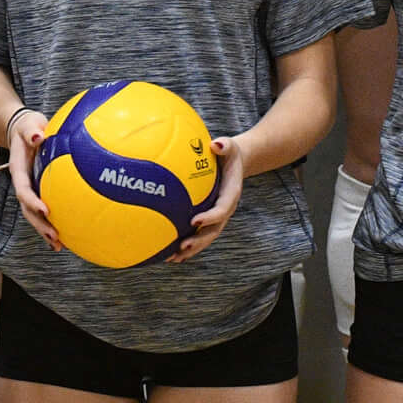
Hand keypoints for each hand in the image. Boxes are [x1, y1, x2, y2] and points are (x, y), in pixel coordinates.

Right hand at [2, 111, 66, 255]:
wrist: (24, 130)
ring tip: (59, 245)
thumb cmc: (29, 127)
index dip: (32, 201)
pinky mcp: (39, 190)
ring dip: (44, 230)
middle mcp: (23, 183)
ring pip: (34, 214)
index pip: (23, 189)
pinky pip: (43, 210)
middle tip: (54, 236)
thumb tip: (39, 135)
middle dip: (39, 225)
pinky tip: (66, 236)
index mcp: (19, 169)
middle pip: (27, 209)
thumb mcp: (29, 124)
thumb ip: (31, 130)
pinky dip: (52, 223)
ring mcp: (31, 189)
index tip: (45, 210)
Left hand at [175, 132, 254, 258]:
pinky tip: (168, 254)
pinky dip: (184, 246)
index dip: (210, 217)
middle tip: (182, 247)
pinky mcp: (207, 219)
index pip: (222, 209)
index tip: (195, 220)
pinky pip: (197, 234)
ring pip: (204, 238)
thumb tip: (215, 144)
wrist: (234, 164)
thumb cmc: (228, 153)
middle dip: (199, 241)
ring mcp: (216, 217)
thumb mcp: (229, 146)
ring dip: (190, 250)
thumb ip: (225, 145)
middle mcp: (224, 210)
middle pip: (213, 231)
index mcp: (231, 195)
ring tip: (172, 259)